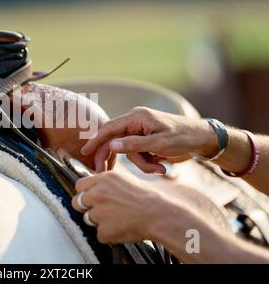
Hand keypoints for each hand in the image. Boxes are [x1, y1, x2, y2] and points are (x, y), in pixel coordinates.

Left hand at [71, 170, 165, 243]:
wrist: (158, 214)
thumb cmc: (145, 198)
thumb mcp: (122, 180)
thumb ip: (104, 183)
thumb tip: (92, 188)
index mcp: (103, 179)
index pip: (79, 186)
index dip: (84, 192)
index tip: (90, 198)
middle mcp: (97, 194)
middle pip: (77, 202)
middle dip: (85, 207)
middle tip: (100, 210)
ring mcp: (99, 213)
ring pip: (87, 219)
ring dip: (98, 221)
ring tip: (116, 218)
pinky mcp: (103, 230)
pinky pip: (99, 234)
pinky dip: (108, 234)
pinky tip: (121, 227)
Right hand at [80, 107, 217, 173]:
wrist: (203, 140)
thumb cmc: (184, 137)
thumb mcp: (159, 143)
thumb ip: (134, 144)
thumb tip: (112, 145)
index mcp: (137, 117)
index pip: (109, 128)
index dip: (96, 140)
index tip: (85, 152)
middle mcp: (136, 123)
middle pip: (116, 142)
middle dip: (117, 158)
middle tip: (104, 172)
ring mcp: (141, 133)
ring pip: (129, 153)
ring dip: (142, 164)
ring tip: (159, 169)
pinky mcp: (146, 142)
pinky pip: (138, 155)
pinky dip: (147, 164)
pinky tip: (161, 167)